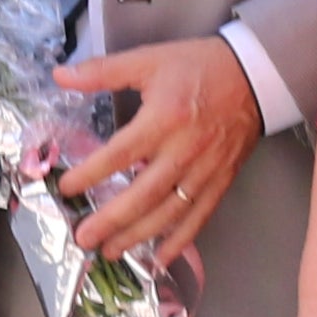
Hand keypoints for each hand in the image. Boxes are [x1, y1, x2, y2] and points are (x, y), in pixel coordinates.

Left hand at [52, 33, 262, 260]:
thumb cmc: (199, 66)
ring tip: (111, 250)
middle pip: (143, 194)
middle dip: (111, 220)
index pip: (120, 154)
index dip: (91, 173)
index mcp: (163, 118)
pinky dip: (181, 240)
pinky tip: (161, 257)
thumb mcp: (149, 59)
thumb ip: (103, 71)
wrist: (255, 75)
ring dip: (138, 235)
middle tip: (84, 238)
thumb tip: (61, 76)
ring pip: (169, 211)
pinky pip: (199, 216)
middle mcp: (183, 150)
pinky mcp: (221, 180)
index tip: (67, 188)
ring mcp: (204, 170)